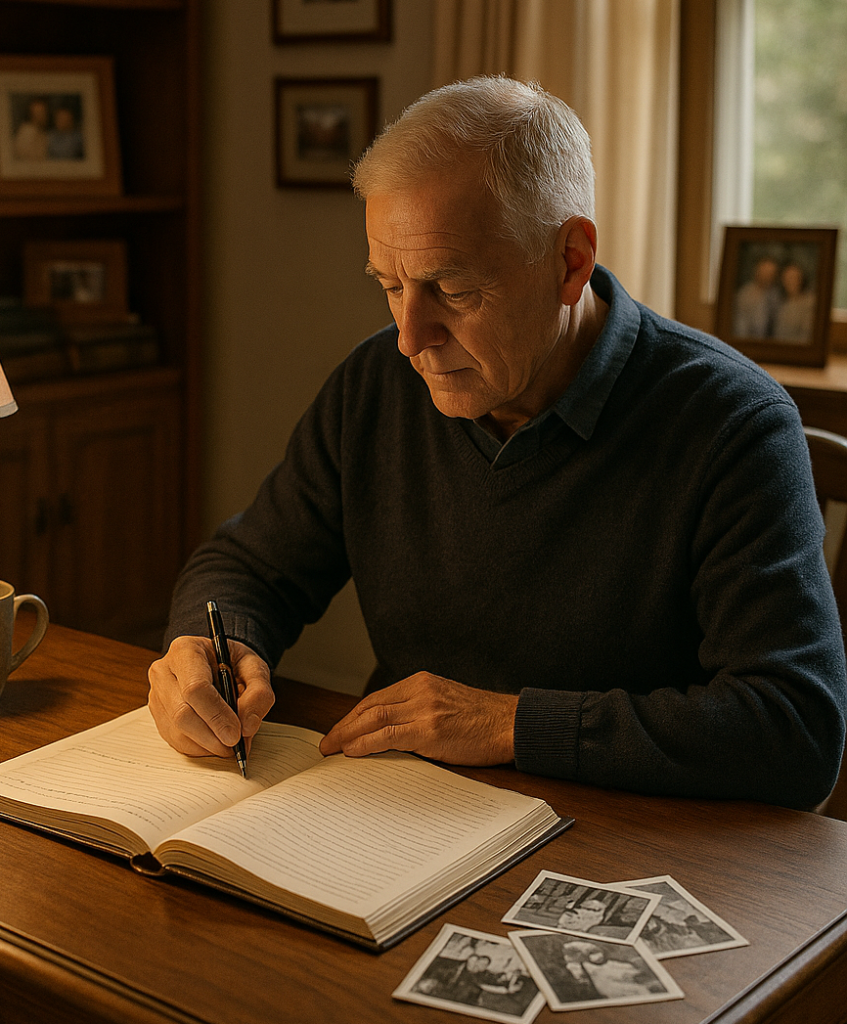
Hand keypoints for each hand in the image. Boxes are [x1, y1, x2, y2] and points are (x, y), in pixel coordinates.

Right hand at [148, 635, 274, 758]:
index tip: (236, 734)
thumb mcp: (255, 667)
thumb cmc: (233, 662)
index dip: (217, 715)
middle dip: (213, 736)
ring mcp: (157, 695)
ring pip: (177, 732)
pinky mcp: (158, 716)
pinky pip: (175, 741)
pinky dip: (199, 748)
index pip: (195, 688)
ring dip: (207, 745)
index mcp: (186, 651)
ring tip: (229, 743)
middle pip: (182, 714)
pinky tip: (215, 741)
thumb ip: (259, 693)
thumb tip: (247, 726)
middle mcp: (164, 672)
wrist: (216, 662)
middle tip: (236, 745)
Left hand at [318, 672, 517, 765]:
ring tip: (332, 749)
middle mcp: (420, 691)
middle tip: (327, 742)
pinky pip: (388, 735)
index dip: (353, 716)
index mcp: (421, 682)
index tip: (340, 730)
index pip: (376, 698)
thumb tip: (388, 732)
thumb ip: (418, 710)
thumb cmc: (482, 719)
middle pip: (369, 707)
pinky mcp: (430, 730)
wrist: (510, 723)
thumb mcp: (445, 703)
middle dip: (344, 725)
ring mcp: (424, 710)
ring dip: (348, 735)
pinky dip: (366, 743)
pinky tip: (352, 751)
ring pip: (374, 719)